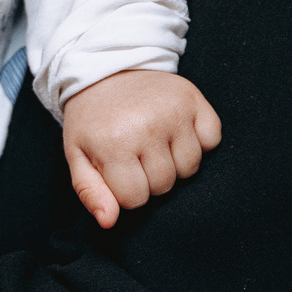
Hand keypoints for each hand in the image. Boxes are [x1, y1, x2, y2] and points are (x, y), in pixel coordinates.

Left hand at [61, 70, 223, 229]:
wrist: (106, 70)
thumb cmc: (93, 120)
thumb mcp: (78, 155)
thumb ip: (90, 192)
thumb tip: (109, 222)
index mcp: (113, 144)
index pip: (136, 199)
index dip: (127, 189)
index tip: (118, 168)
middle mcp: (147, 127)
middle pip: (165, 185)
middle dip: (150, 177)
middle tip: (135, 151)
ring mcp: (174, 111)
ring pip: (191, 167)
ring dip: (175, 161)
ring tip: (154, 140)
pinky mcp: (195, 98)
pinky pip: (213, 139)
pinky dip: (200, 140)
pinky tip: (177, 129)